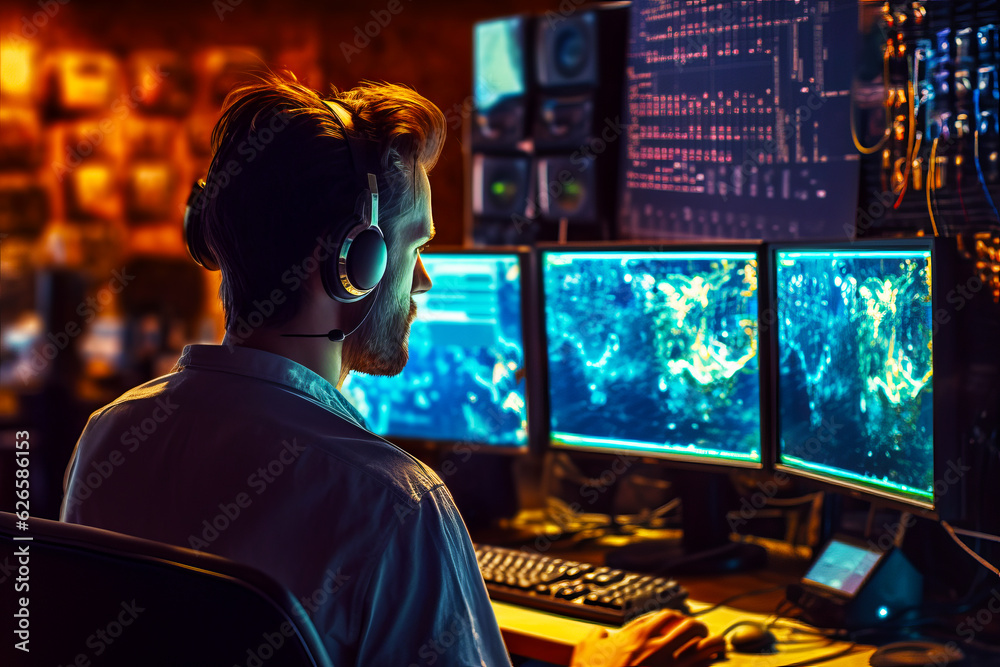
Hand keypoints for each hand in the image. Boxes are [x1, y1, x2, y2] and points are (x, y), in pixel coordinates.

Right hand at [570, 610, 725, 666]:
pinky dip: (709, 664)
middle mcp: (657, 648)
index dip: (676, 617)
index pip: (666, 615)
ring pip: (702, 649)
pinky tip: (713, 662)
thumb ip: (595, 638)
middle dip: (699, 627)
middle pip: (690, 627)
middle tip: (701, 631)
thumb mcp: (586, 650)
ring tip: (719, 644)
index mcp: (638, 635)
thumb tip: (598, 634)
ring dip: (714, 645)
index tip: (678, 621)